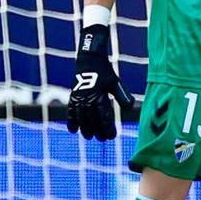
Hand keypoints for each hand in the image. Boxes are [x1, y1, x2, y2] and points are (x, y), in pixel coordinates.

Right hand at [66, 24, 134, 140]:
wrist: (89, 60)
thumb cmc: (105, 72)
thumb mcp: (116, 83)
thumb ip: (123, 95)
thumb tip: (130, 107)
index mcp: (99, 97)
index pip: (104, 118)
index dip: (108, 129)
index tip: (112, 136)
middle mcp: (87, 100)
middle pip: (92, 121)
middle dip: (98, 131)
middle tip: (103, 139)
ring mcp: (78, 99)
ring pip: (81, 119)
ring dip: (85, 129)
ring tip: (89, 137)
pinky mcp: (72, 98)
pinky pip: (70, 112)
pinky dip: (71, 121)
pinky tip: (73, 130)